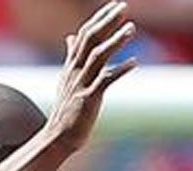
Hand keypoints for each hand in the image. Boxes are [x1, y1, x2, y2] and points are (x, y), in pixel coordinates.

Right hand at [47, 1, 136, 153]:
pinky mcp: (88, 99)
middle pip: (90, 40)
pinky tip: (134, 62)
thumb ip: (72, 56)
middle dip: (107, 22)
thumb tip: (71, 36)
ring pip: (97, 57)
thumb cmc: (67, 109)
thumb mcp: (67, 78)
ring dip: (114, 42)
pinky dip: (120, 70)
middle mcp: (74, 72)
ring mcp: (81, 84)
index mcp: (71, 66)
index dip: (99, 19)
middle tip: (123, 7)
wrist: (58, 137)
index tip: (115, 5)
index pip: (84, 35)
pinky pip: (105, 81)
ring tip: (131, 28)